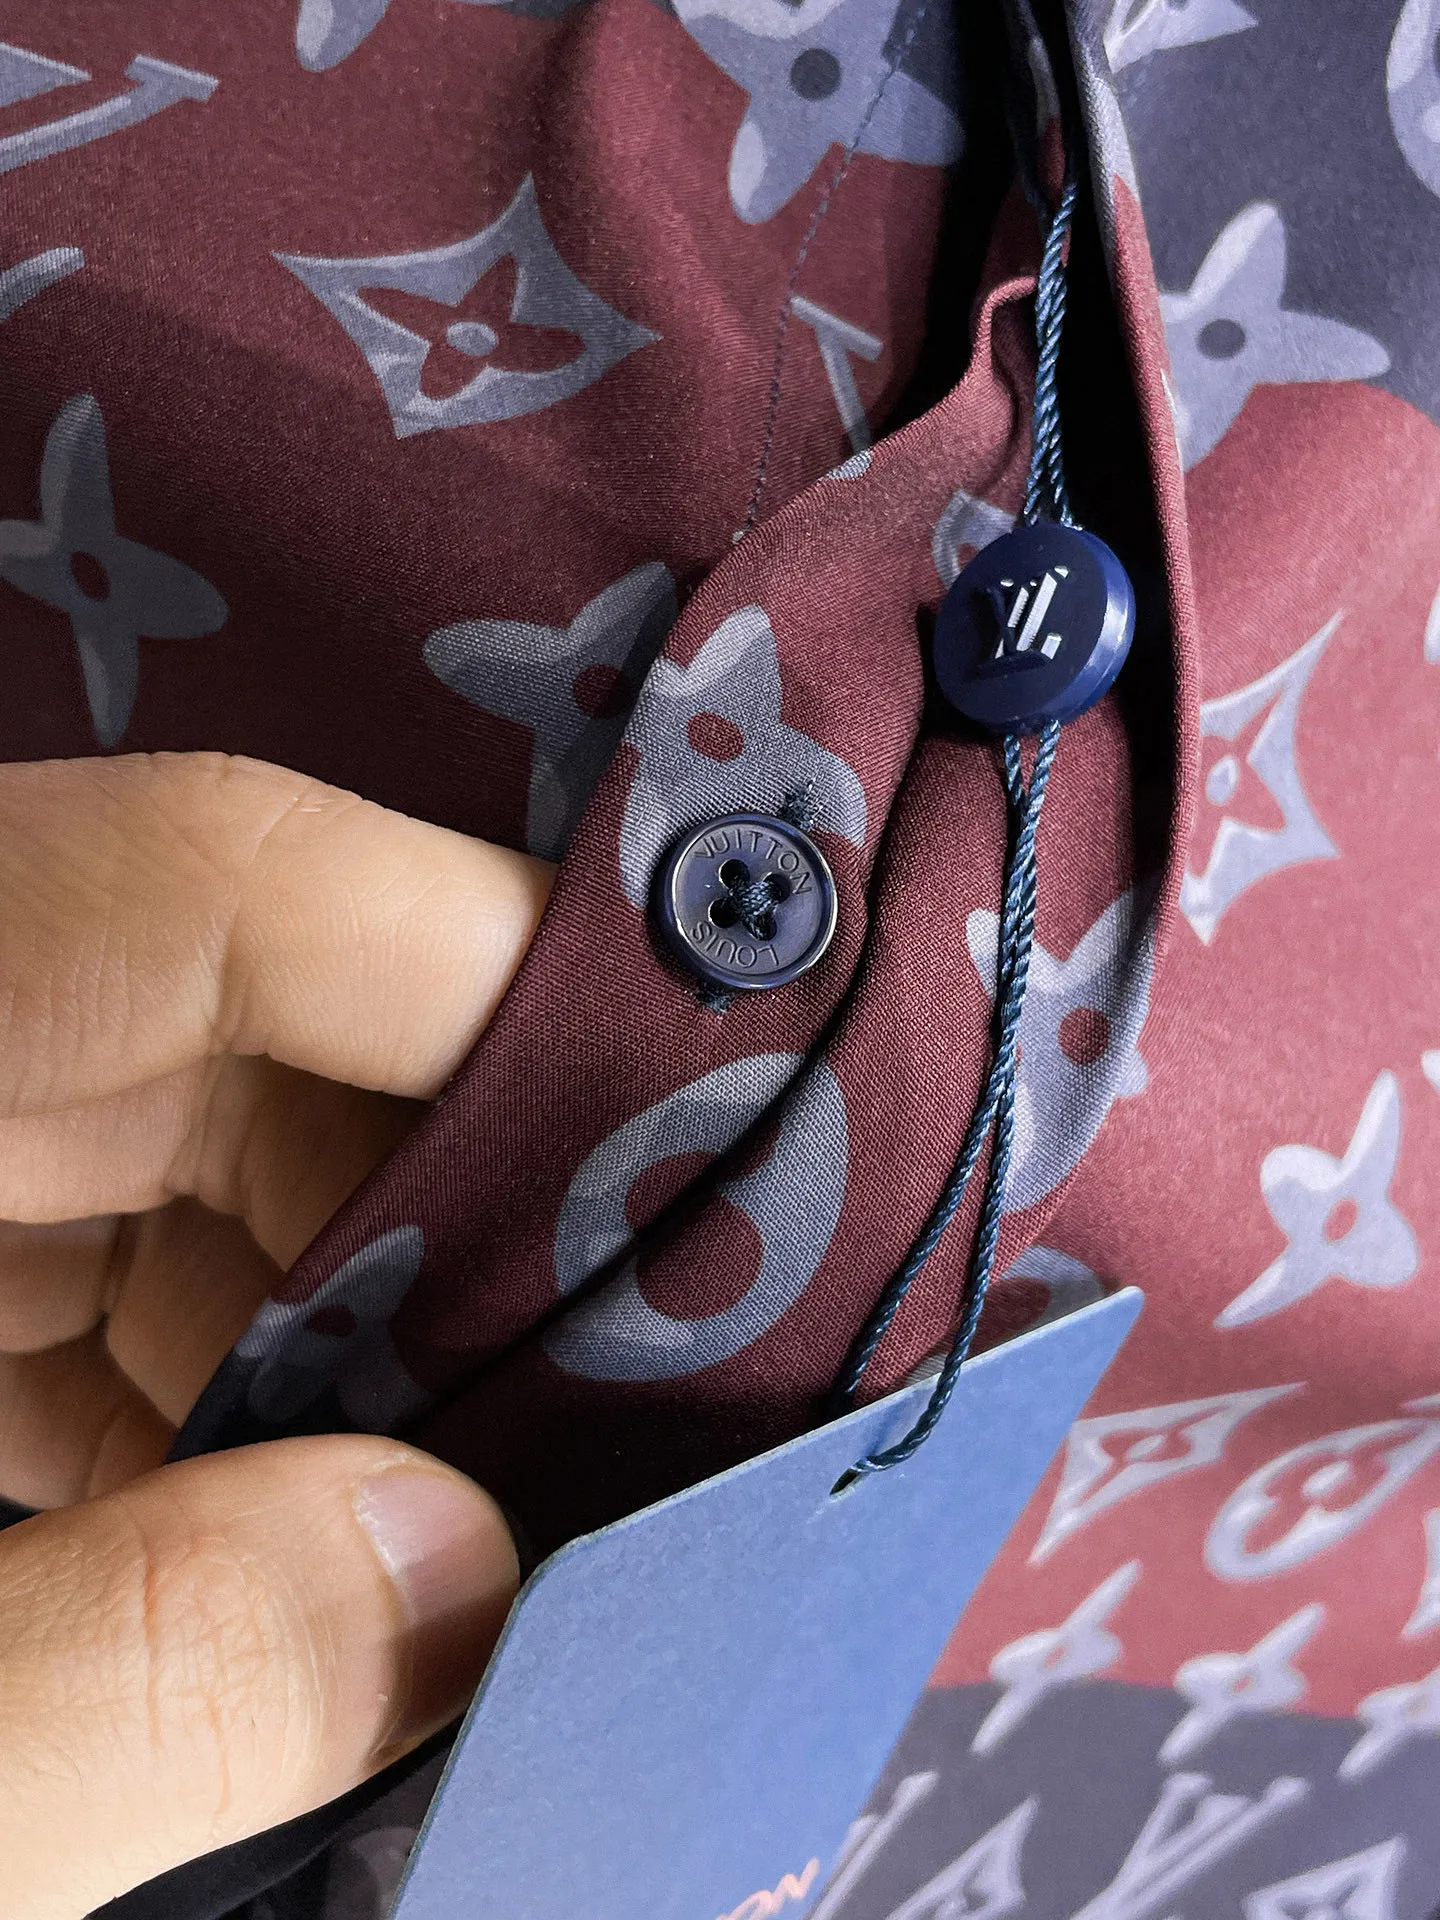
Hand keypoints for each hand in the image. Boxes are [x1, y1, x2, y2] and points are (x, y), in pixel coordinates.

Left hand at [0, 752, 551, 1916]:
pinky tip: (323, 1537)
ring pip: (201, 1158)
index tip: (703, 1108)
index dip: (483, 962)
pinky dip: (242, 1394)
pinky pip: (114, 1276)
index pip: (206, 885)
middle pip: (246, 1023)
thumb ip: (125, 1689)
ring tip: (508, 1489)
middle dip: (469, 1196)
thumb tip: (460, 1580)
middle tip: (652, 1370)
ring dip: (368, 1318)